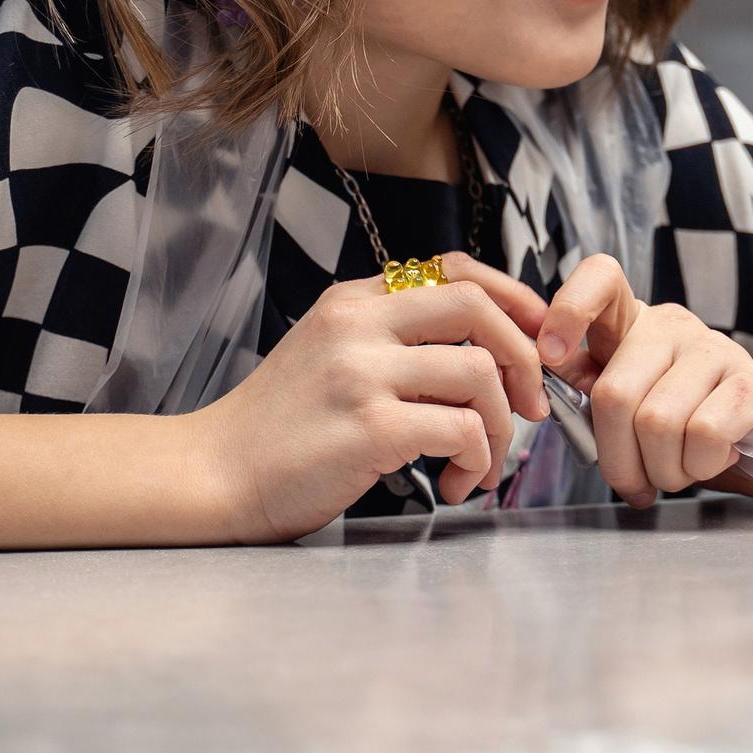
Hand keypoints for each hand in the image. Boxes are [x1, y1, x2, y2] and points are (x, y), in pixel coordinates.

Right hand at [190, 269, 548, 542]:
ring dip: (500, 426)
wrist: (215, 474)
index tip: (538, 334)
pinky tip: (458, 483)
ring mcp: (362, 372)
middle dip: (524, 356)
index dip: (511, 297)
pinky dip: (477, 459)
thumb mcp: (326, 356)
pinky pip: (462, 429)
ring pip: (479, 371)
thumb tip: (475, 354)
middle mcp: (357, 324)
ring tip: (481, 463)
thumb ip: (386, 341)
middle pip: (477, 308)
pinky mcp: (370, 426)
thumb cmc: (277, 430)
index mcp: (351, 301)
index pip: (453, 269)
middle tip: (532, 405)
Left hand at [533, 253, 752, 507]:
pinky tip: (711, 460)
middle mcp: (671, 326)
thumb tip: (541, 392)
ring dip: (663, 471)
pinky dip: (699, 466)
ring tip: (677, 472)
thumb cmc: (686, 422)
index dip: (567, 311)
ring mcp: (715, 350)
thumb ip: (586, 394)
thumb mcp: (631, 404)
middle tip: (635, 482)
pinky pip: (705, 434)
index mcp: (631, 324)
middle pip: (615, 394)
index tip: (549, 355)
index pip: (600, 279)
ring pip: (658, 422)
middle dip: (618, 460)